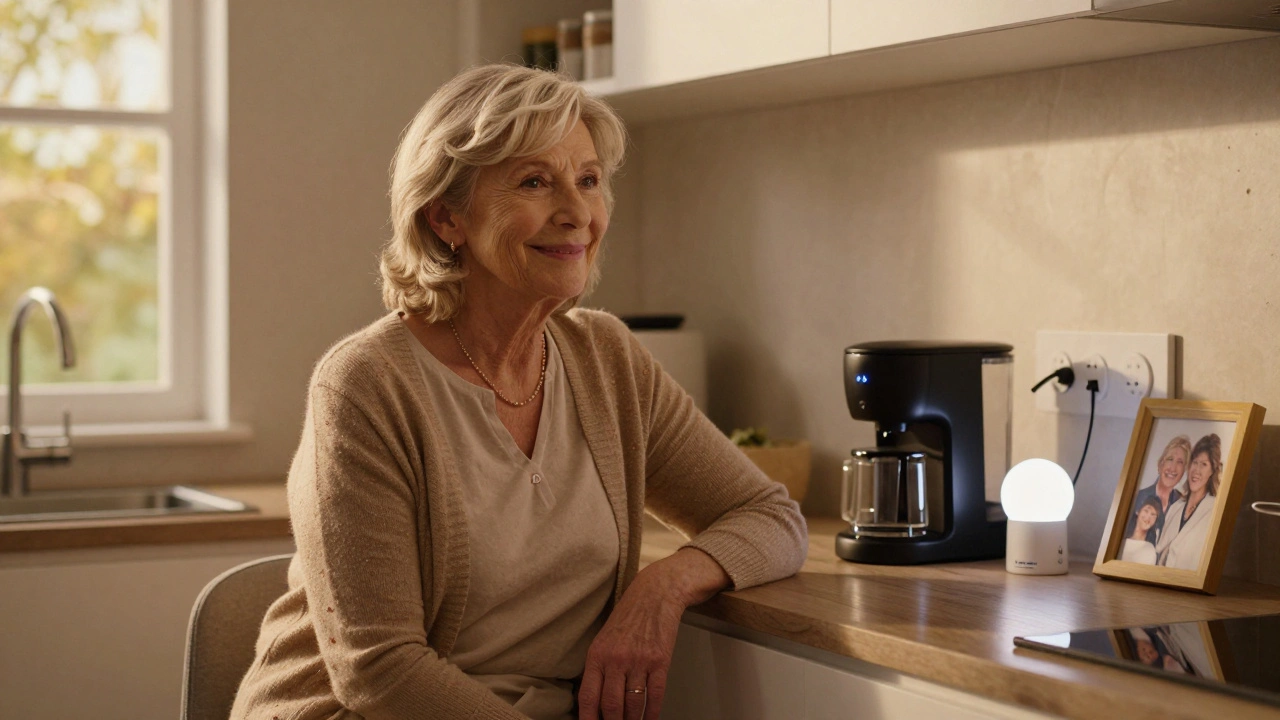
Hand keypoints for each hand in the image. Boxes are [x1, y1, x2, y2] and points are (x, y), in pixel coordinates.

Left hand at [578, 548, 729, 719]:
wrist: (655, 594)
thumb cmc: (628, 617)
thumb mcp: (604, 639)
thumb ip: (598, 667)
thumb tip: (595, 701)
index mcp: (597, 655)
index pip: (588, 697)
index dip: (589, 719)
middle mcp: (616, 660)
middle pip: (611, 706)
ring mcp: (639, 662)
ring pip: (633, 705)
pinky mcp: (660, 662)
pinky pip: (655, 696)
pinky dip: (652, 714)